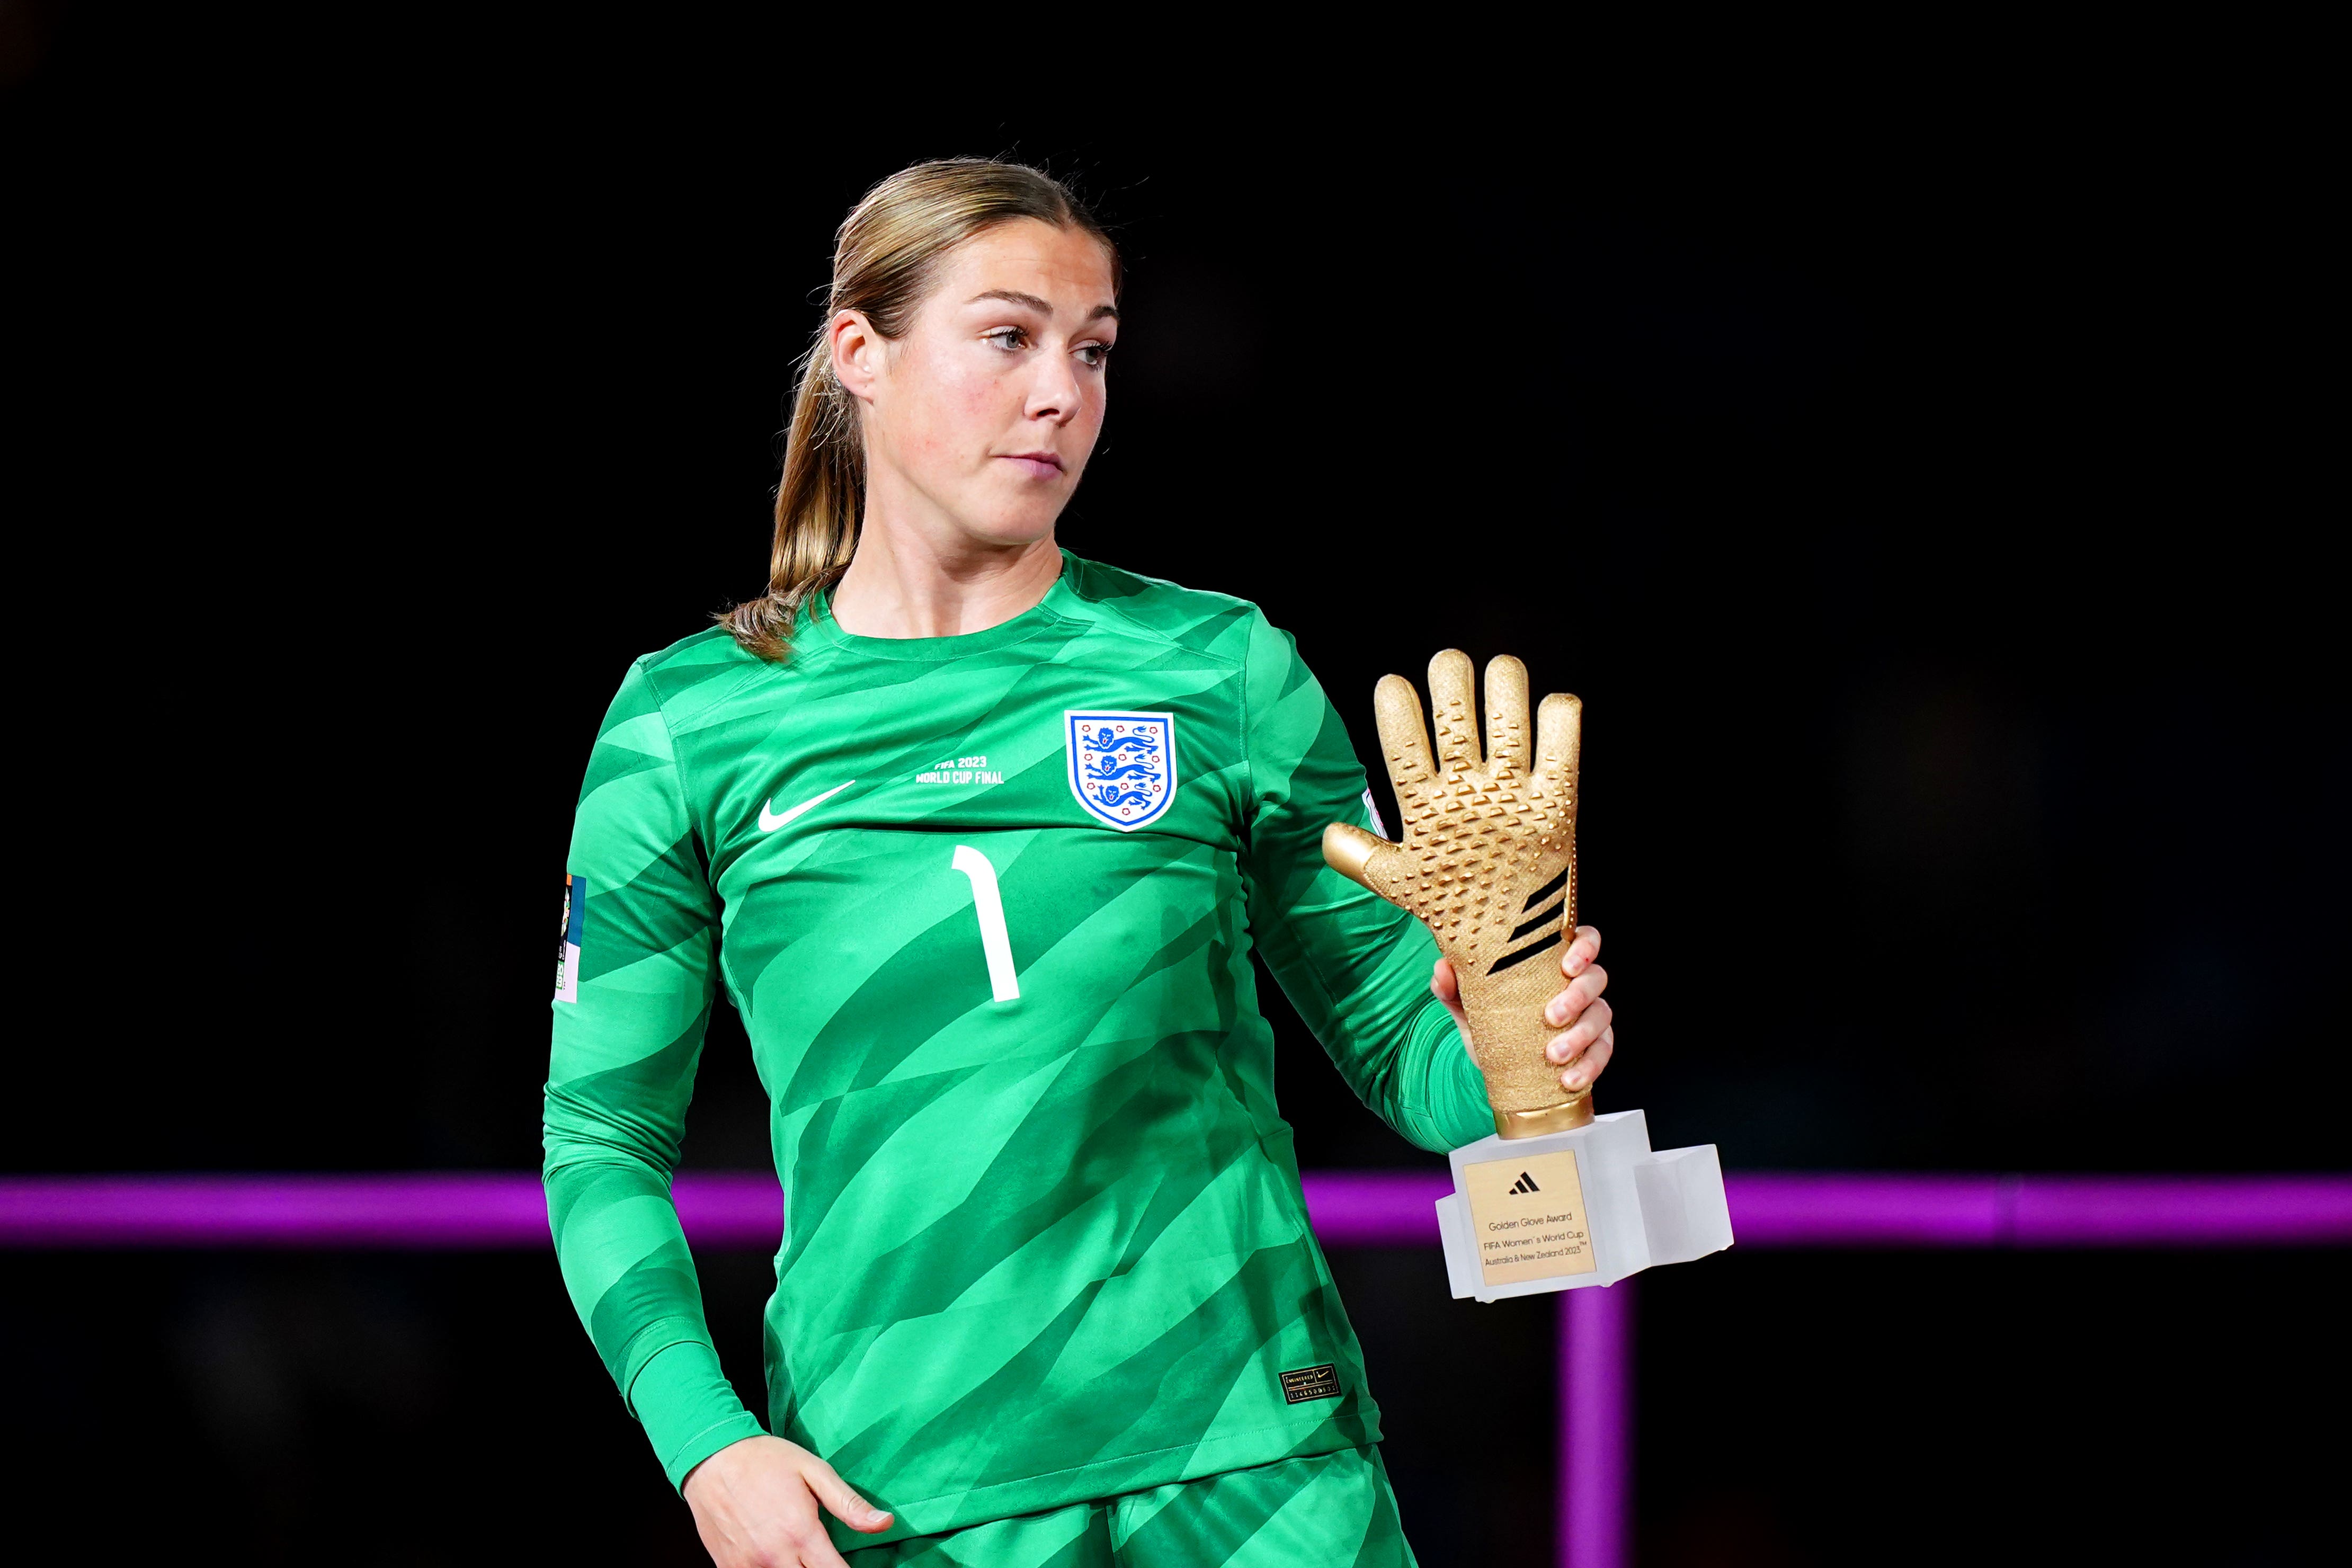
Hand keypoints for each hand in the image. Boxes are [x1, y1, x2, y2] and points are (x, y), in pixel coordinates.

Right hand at [682, 1434, 892, 1567]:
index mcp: (801, 1533)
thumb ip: (849, 1504)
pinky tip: (777, 1558)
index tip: (849, 1565)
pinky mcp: (729, 1567)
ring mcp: (749, 1566)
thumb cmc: (765, 1460)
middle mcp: (775, 1557)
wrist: (711, 1458)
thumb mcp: (814, 1471)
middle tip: (822, 1556)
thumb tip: (885, 1523)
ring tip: (801, 1555)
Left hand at [1434, 925, 1610, 1097]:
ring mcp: (1589, 1014)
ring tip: (1553, 1054)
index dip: (1585, 946)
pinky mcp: (1595, 1045)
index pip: (1583, 939)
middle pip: (1596, 977)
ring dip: (1581, 1034)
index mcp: (1551, 963)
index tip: (1567, 964)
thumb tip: (1441, 969)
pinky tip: (1569, 1079)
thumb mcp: (1469, 1008)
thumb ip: (1453, 989)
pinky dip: (1590, 1066)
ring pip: (1602, 1014)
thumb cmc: (1490, 1024)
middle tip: (1550, 1016)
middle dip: (1577, 996)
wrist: (1496, 1069)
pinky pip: (1603, 1051)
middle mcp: (1577, 984)